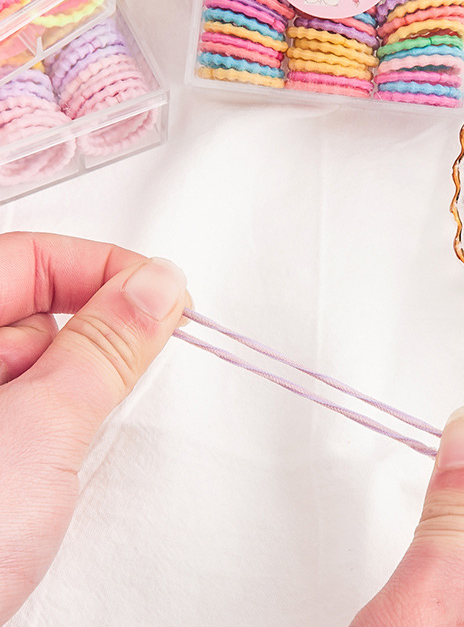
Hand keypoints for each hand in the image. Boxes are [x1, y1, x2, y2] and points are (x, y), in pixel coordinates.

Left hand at [0, 232, 187, 623]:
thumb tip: (158, 286)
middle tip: (116, 384)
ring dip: (74, 393)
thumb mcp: (39, 432)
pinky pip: (32, 410)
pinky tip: (48, 472)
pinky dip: (59, 426)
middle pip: (33, 309)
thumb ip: (106, 346)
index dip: (105, 268)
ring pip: (38, 366)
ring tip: (58, 453)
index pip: (30, 258)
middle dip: (90, 340)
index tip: (165, 296)